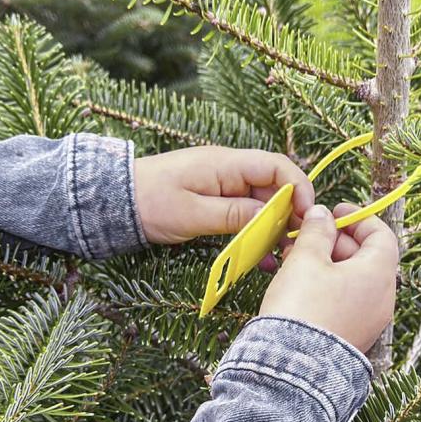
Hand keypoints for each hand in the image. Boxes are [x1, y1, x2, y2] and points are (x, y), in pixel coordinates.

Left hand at [133, 146, 314, 243]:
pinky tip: (262, 258)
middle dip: (290, 215)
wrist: (114, 202)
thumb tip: (273, 218)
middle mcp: (231, 171)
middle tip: (297, 244)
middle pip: (275, 189)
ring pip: (263, 206)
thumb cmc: (149, 202)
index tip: (306, 215)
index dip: (298, 187)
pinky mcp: (218, 202)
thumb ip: (235, 214)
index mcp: (227, 164)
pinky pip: (247, 216)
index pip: (277, 166)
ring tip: (281, 256)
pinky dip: (257, 234)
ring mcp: (225, 187)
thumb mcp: (193, 213)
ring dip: (275, 229)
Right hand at [260, 204, 398, 352]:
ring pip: (355, 280)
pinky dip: (330, 286)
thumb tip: (322, 216)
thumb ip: (317, 232)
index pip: (381, 235)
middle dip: (337, 241)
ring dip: (330, 263)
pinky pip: (348, 301)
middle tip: (308, 234)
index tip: (335, 212)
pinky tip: (302, 283)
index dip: (358, 219)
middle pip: (368, 257)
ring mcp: (371, 321)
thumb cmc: (303, 309)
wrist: (293, 369)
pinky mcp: (354, 336)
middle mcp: (383, 298)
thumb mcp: (305, 259)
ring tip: (297, 257)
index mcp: (379, 274)